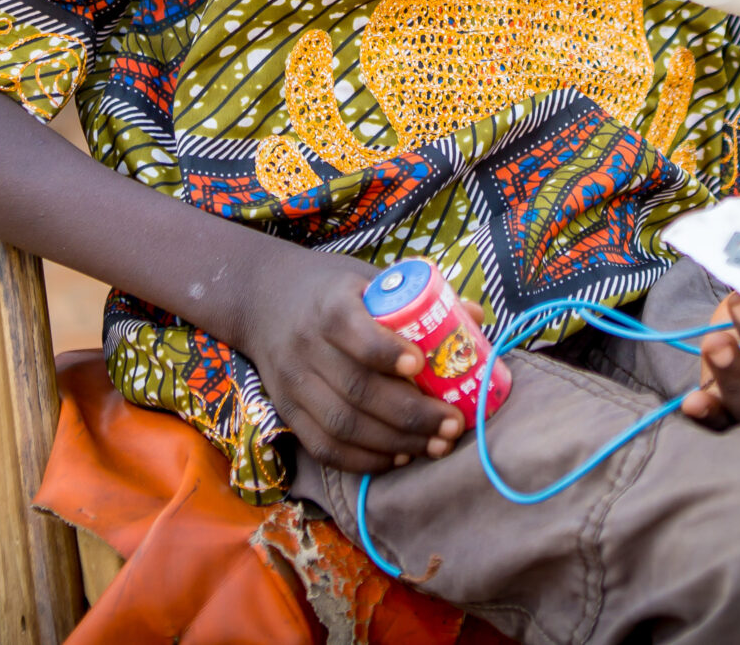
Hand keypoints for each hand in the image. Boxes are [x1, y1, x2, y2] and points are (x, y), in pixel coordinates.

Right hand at [239, 254, 467, 474]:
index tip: (422, 366)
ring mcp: (293, 383)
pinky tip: (399, 459)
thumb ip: (417, 298)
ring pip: (342, 425)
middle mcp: (305, 346)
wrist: (263, 300)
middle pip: (356, 390)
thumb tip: (476, 316)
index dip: (386, 353)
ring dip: (394, 444)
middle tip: (452, 425)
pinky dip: (364, 461)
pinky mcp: (288, 411)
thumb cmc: (332, 290)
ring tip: (436, 446)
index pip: (353, 332)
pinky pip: (325, 447)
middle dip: (410, 415)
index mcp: (329, 306)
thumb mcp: (368, 278)